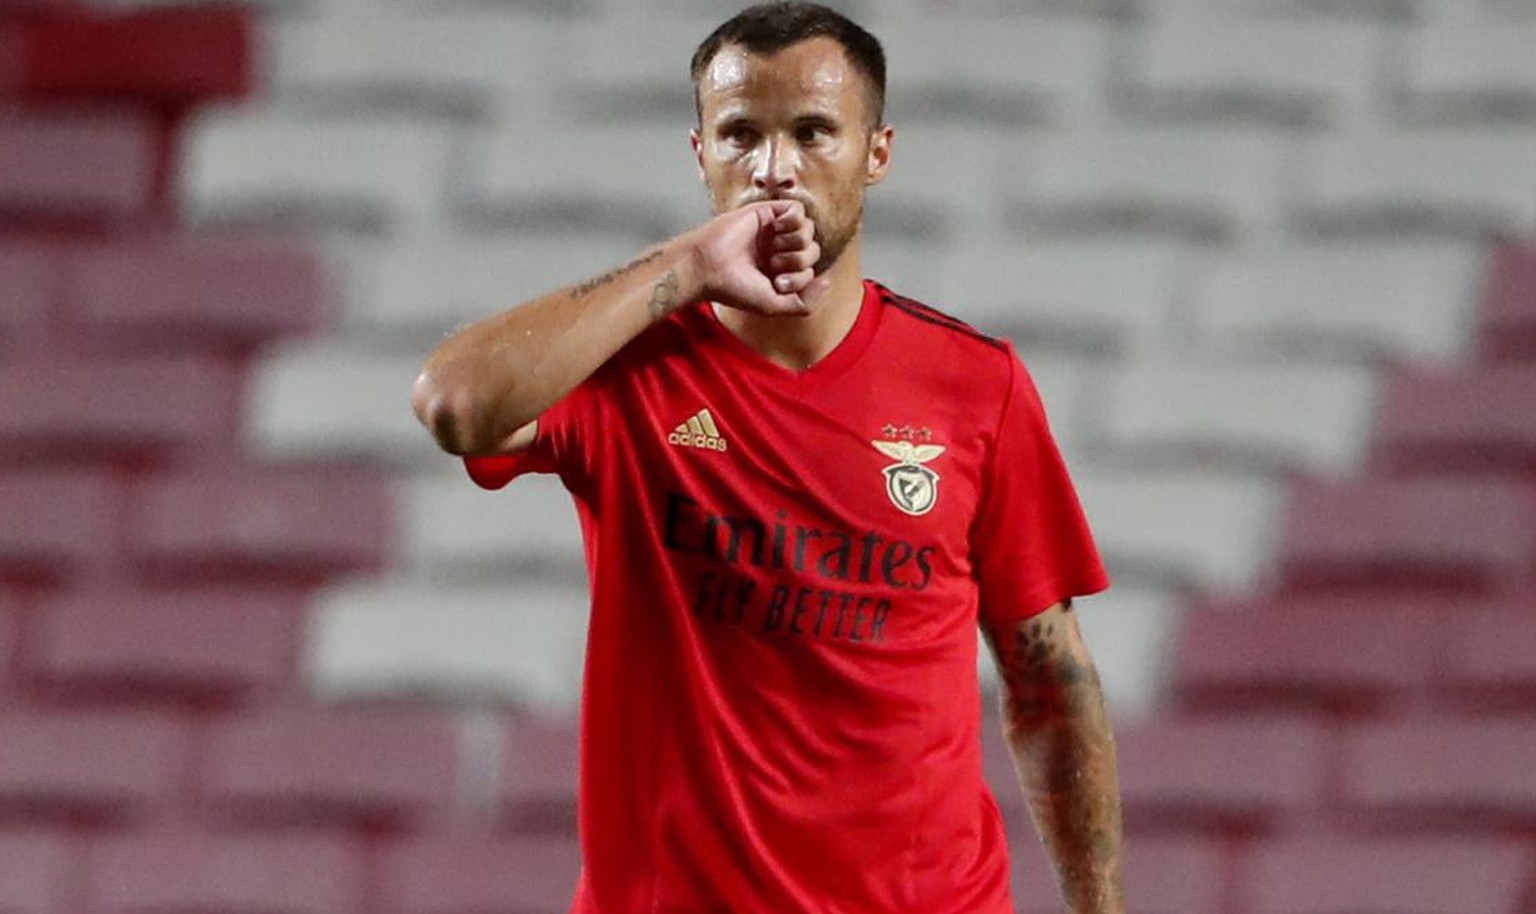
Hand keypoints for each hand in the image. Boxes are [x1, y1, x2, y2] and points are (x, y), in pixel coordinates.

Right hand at [687, 200, 829, 315]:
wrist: (709, 267)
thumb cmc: (735, 288)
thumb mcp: (774, 306)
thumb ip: (805, 303)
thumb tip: (827, 282)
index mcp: (781, 270)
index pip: (811, 270)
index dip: (800, 278)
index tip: (777, 283)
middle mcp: (779, 249)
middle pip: (814, 250)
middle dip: (799, 262)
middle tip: (773, 266)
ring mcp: (774, 230)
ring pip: (809, 230)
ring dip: (796, 243)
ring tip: (773, 249)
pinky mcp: (767, 212)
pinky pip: (798, 210)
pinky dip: (794, 221)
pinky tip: (777, 230)